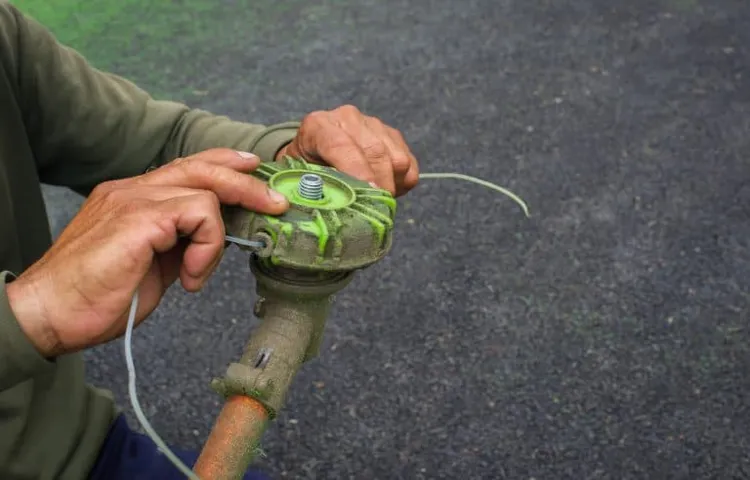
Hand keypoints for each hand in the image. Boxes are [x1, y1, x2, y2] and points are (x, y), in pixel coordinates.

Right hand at [6, 149, 288, 357]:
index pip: (187, 167)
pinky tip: (190, 277)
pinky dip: (208, 247)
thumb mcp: (151, 265)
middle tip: (274, 203)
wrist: (51, 314)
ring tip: (199, 272)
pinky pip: (200, 214)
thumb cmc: (97, 296)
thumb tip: (212, 243)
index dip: (224, 166)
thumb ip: (179, 244)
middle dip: (245, 181)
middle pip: (201, 166)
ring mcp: (134, 199)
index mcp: (133, 198)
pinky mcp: (140, 218)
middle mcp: (133, 190)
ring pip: (206, 189)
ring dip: (220, 234)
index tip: (253, 172)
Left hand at [276, 105, 418, 196]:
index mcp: (318, 126)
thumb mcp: (298, 179)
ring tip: (376, 200)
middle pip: (376, 153)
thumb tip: (332, 208)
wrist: (314, 152)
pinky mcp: (392, 135)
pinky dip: (403, 183)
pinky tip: (385, 189)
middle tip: (378, 211)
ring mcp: (373, 124)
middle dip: (380, 186)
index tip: (370, 194)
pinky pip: (410, 164)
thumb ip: (312, 189)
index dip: (358, 172)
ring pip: (398, 159)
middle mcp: (347, 118)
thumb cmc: (304, 170)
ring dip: (392, 185)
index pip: (341, 146)